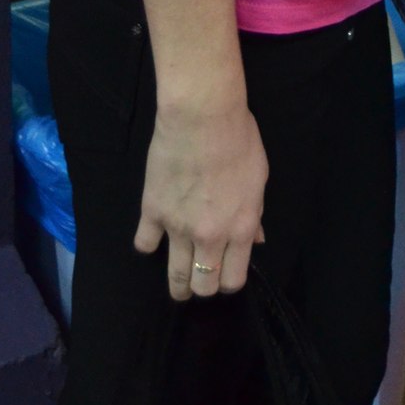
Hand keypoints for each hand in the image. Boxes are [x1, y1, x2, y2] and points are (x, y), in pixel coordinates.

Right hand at [134, 98, 268, 299]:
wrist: (202, 116)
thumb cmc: (239, 139)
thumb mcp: (259, 177)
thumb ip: (254, 213)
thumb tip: (256, 239)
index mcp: (240, 228)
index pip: (233, 278)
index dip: (229, 281)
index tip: (226, 275)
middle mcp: (210, 236)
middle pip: (204, 286)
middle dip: (203, 287)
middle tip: (201, 279)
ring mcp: (178, 227)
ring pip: (175, 276)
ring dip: (177, 284)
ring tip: (178, 283)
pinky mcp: (152, 212)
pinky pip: (145, 245)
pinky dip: (150, 244)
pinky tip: (155, 237)